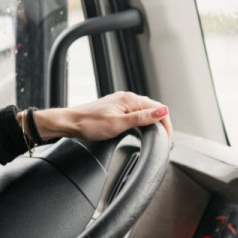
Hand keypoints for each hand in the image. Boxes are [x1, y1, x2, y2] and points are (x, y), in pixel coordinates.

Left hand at [34, 91, 172, 140]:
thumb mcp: (118, 124)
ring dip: (152, 121)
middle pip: (153, 108)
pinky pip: (134, 112)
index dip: (166, 124)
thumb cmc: (89, 124)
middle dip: (161, 123)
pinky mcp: (115, 107)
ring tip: (155, 135)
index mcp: (130, 100)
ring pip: (144, 110)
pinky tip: (140, 128)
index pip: (158, 109)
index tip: (167, 138)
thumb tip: (163, 111)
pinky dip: (142, 120)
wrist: (70, 122)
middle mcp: (127, 98)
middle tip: (163, 140)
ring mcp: (120, 102)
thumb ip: (141, 118)